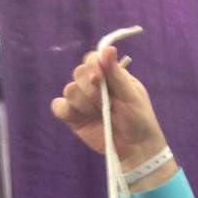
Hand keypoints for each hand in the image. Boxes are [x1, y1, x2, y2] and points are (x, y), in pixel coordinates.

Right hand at [50, 47, 168, 171]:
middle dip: (90, 88)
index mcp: (109, 75)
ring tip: (100, 114)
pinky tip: (78, 116)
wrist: (136, 148)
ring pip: (70, 90)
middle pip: (78, 74)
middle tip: (104, 103)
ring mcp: (82, 101)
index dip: (92, 66)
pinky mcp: (73, 117)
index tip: (98, 78)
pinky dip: (65, 109)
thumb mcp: (131, 95)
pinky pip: (59, 107)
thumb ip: (116, 74)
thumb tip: (108, 48)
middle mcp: (93, 85)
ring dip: (84, 102)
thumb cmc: (139, 119)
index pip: (92, 60)